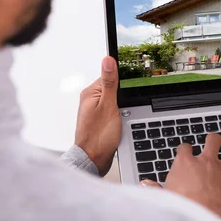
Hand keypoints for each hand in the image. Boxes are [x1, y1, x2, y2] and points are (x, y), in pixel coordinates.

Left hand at [74, 57, 121, 176]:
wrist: (94, 160)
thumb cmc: (98, 137)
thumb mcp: (109, 106)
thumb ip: (109, 82)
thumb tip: (108, 60)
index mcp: (90, 93)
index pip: (110, 76)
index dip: (123, 82)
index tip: (129, 89)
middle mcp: (91, 100)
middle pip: (115, 89)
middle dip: (124, 98)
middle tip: (123, 109)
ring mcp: (96, 111)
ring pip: (117, 102)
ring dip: (124, 109)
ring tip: (120, 119)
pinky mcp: (101, 120)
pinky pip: (116, 112)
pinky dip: (121, 117)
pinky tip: (121, 125)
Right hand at [143, 133, 220, 219]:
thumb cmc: (182, 208)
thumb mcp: (163, 197)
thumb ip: (155, 188)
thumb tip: (145, 185)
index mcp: (185, 163)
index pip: (185, 147)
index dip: (186, 149)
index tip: (186, 152)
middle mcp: (205, 162)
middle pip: (213, 140)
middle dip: (213, 140)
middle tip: (212, 143)